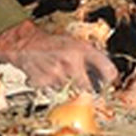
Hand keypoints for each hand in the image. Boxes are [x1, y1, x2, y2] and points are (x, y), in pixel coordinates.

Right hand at [0, 19, 117, 89]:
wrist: (26, 45)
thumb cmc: (52, 43)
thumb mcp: (76, 42)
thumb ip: (91, 56)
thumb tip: (106, 71)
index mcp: (82, 49)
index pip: (107, 69)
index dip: (110, 77)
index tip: (109, 80)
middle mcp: (72, 62)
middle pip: (89, 88)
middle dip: (89, 89)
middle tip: (87, 86)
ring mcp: (58, 74)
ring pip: (72, 92)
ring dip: (71, 88)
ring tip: (65, 76)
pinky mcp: (46, 84)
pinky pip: (57, 93)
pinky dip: (57, 89)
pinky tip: (53, 78)